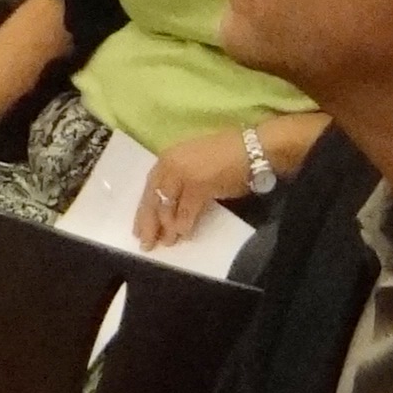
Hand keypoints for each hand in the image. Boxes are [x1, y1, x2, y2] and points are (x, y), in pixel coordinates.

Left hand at [136, 126, 260, 249]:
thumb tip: (172, 209)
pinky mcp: (199, 185)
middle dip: (149, 223)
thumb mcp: (196, 164)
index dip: (144, 210)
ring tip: (167, 243)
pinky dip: (184, 224)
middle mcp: (172, 163)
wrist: (254, 148)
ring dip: (167, 228)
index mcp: (169, 157)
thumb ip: (181, 183)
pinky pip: (186, 210)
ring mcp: (184, 174)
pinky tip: (183, 235)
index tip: (139, 229)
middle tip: (146, 244)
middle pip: (154, 198)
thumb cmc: (229, 154)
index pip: (151, 187)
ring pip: (167, 207)